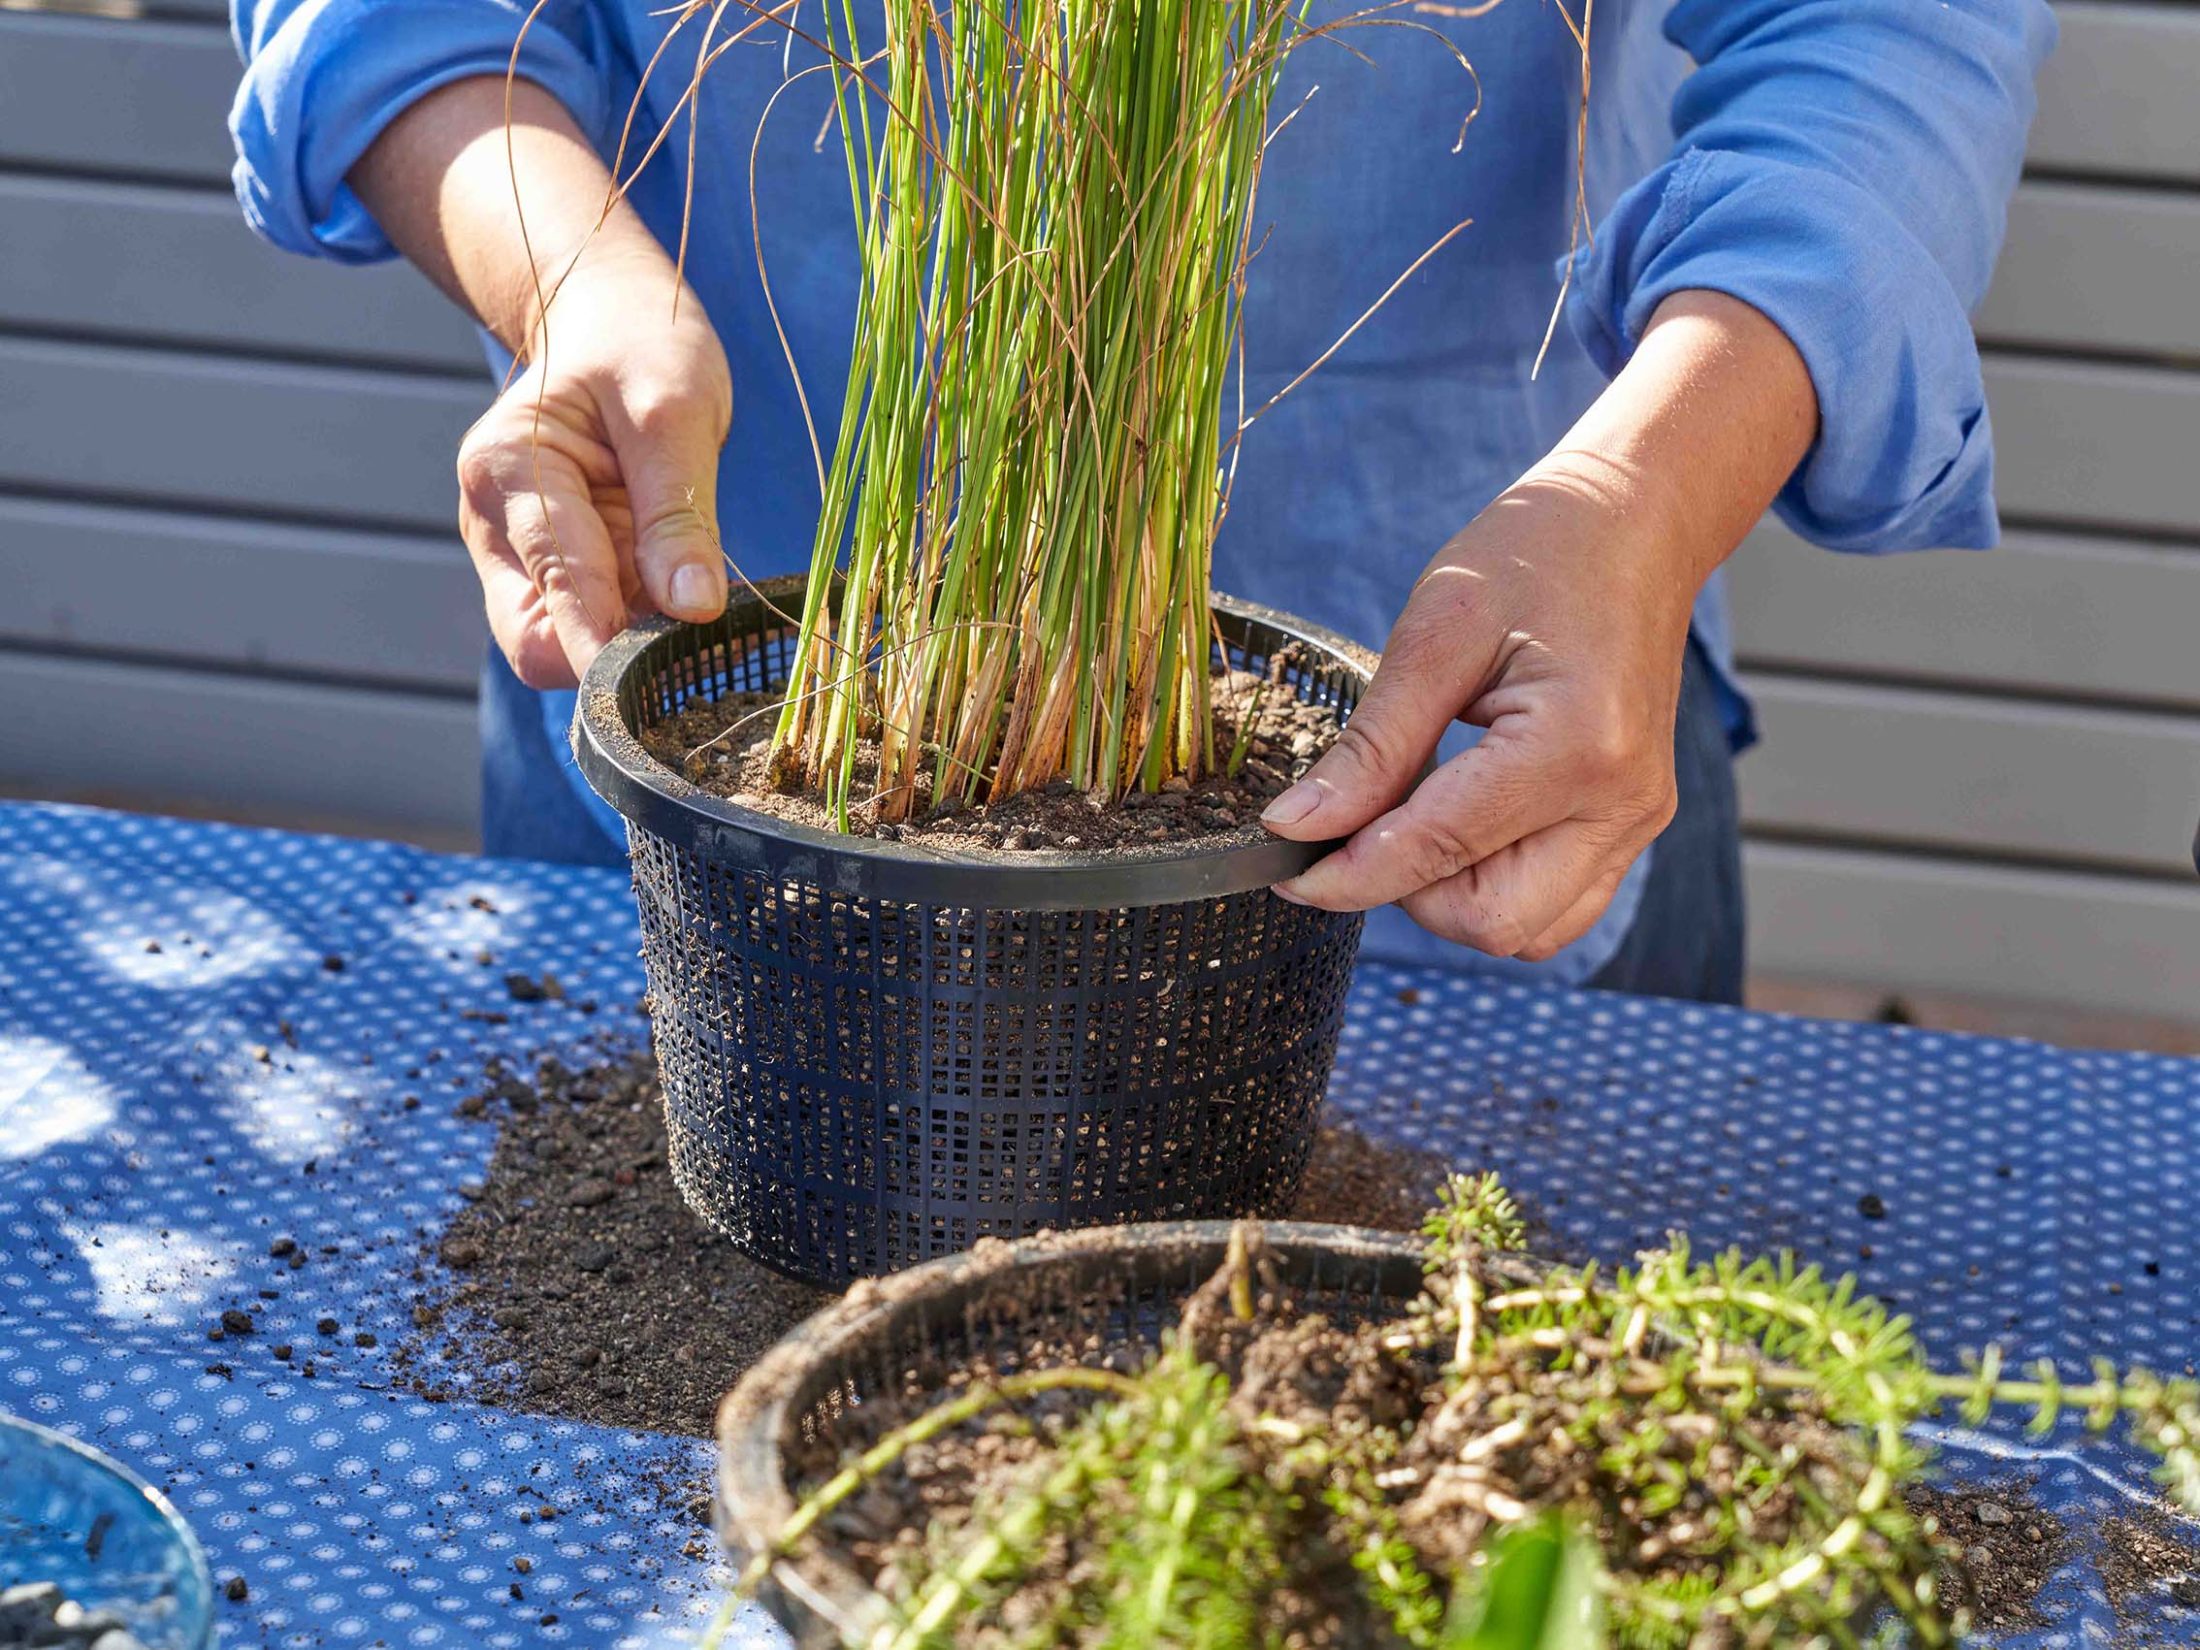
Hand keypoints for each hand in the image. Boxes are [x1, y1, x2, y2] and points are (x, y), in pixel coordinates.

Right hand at [347, 76, 733, 688]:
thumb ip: (679, 511)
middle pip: (538, 640)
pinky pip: (592, 624)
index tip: (671, 667)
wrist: (614, 319)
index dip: (611, 646)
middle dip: (614, 651)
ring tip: (690, 589)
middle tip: (692, 631)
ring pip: (565, 643)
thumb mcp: (676, 409)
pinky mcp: (553, 567)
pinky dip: (637, 625)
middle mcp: (496, 520)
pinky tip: (678, 590)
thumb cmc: (642, 345)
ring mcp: (519, 550)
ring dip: (631, 638)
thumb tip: (691, 609)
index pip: (555, 589)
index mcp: (509, 470)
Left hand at [1261, 470, 1696, 958]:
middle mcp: (1621, 803)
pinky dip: (1493, 885)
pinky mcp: (1632, 825)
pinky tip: (1458, 820)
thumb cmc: (1538, 554)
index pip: (1436, 853)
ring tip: (1414, 811)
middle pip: (1489, 923)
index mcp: (1575, 747)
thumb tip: (1295, 827)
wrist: (1636, 525)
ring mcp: (1637, 821)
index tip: (1281, 867)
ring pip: (1525, 931)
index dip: (1345, 874)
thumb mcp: (1436, 634)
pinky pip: (1556, 906)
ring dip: (1451, 895)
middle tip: (1358, 825)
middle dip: (1406, 891)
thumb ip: (1369, 746)